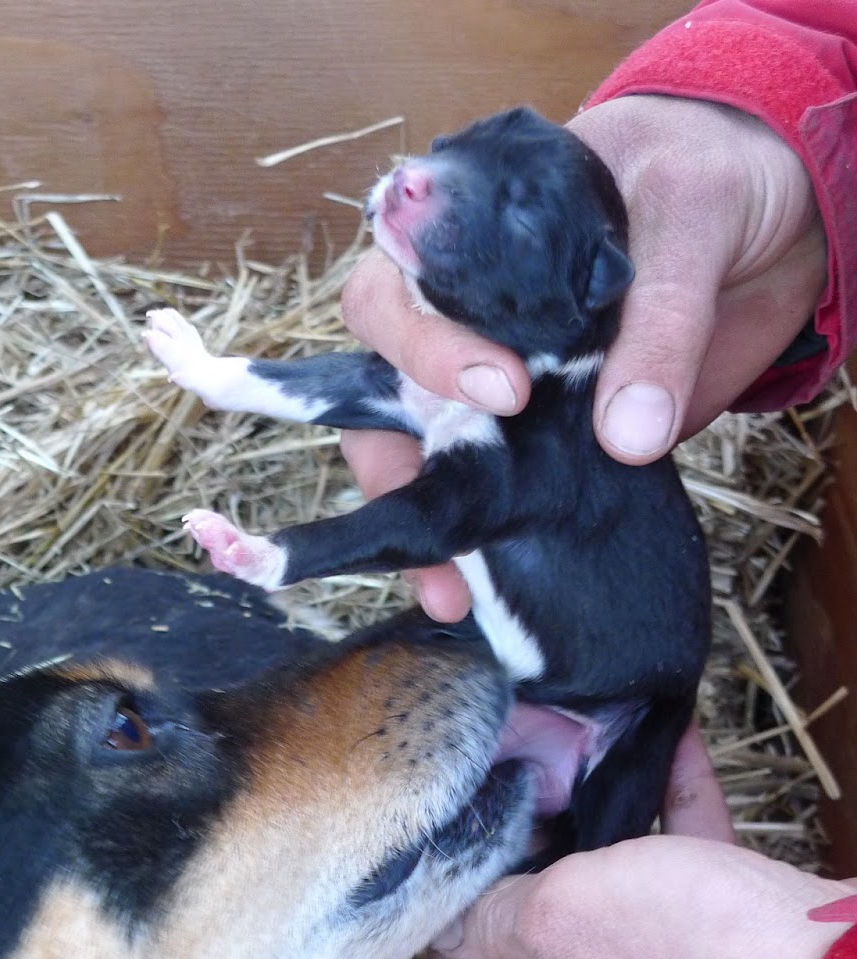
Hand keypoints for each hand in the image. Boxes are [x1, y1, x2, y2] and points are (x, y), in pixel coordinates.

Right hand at [340, 95, 826, 621]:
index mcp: (469, 237)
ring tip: (446, 587)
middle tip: (451, 504)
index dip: (426, 346)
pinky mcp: (536, 441)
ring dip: (420, 522)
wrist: (776, 216)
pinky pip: (484, 493)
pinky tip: (476, 589)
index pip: (397, 290)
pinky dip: (474, 545)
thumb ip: (659, 324)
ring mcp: (494, 383)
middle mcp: (463, 315)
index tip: (503, 390)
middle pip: (378, 387)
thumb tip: (628, 436)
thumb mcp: (690, 221)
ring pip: (412, 453)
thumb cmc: (709, 174)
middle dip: (392, 457)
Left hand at [427, 729, 847, 958]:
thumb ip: (493, 915)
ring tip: (586, 761)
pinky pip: (682, 900)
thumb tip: (453, 918)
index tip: (462, 837)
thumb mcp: (560, 918)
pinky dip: (675, 835)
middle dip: (539, 866)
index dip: (458, 903)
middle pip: (537, 946)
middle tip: (526, 786)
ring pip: (615, 918)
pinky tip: (673, 754)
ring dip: (610, 840)